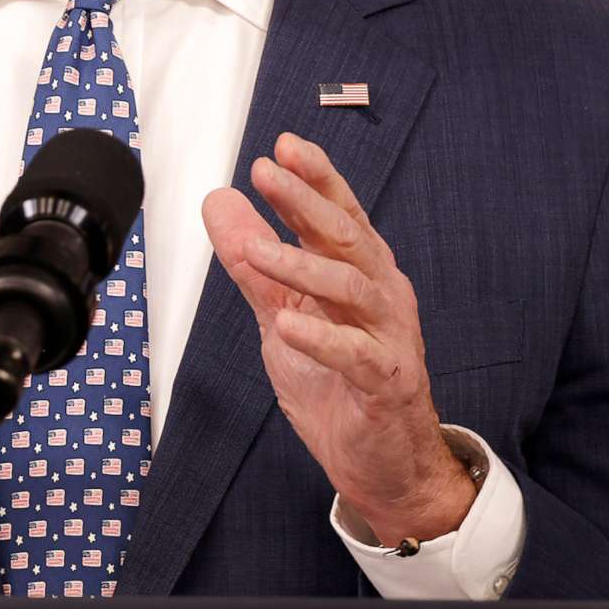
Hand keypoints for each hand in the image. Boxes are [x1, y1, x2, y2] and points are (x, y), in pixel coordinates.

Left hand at [201, 132, 475, 545]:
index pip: (341, 213)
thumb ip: (253, 263)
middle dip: (306, 202)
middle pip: (347, 237)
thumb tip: (219, 202)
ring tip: (255, 251)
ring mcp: (389, 337)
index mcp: (361, 273)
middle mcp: (382, 295)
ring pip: (352, 287)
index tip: (282, 146)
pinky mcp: (386, 382)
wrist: (380, 463)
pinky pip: (357, 353)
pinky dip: (321, 337)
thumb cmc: (337, 383)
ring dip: (301, 264)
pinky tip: (288, 325)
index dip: (316, 178)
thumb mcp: (283, 314)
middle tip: (265, 173)